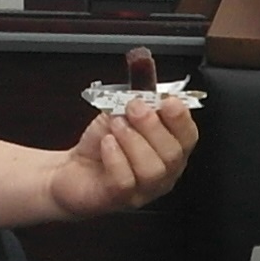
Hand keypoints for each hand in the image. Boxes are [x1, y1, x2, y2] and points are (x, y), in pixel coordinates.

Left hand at [40, 88, 194, 216]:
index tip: (166, 100)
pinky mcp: (119, 200)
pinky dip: (116, 157)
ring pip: (152, 170)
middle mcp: (163, 174)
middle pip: (173, 154)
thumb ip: (136, 90)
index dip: (181, 118)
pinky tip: (106, 144)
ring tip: (115, 126)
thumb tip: (142, 60)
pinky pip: (125, 181)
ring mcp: (143, 191)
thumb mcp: (121, 111)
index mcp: (170, 150)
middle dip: (153, 125)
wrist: (71, 172)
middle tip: (133, 107)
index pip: (189, 137)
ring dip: (133, 140)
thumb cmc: (103, 144)